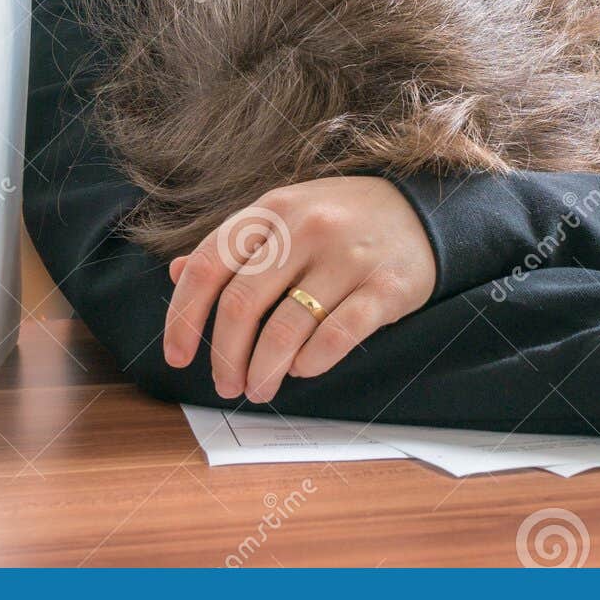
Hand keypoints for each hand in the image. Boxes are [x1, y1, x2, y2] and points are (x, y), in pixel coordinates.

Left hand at [162, 176, 435, 402]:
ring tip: (259, 389)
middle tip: (225, 385)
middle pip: (241, 305)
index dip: (183, 317)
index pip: (208, 266)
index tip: (177, 356)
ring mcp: (346, 256)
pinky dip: (311, 363)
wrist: (422, 210)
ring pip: (286, 328)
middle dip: (225, 357)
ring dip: (263, 371)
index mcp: (271, 210)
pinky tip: (303, 369)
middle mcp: (304, 228)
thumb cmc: (340, 219)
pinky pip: (336, 336)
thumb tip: (177, 275)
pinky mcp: (385, 287)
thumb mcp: (284, 216)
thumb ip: (235, 246)